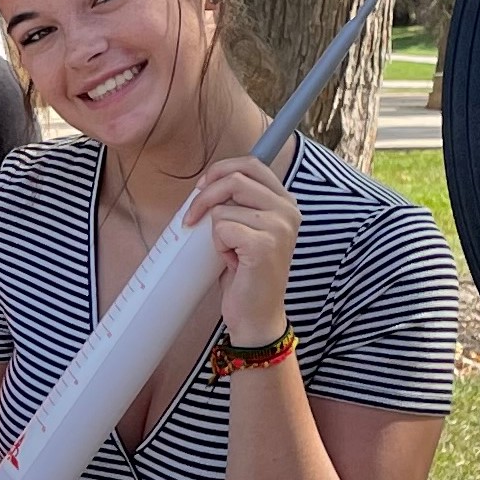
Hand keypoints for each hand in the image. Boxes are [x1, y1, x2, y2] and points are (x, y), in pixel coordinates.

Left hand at [184, 156, 301, 344]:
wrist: (256, 315)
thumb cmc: (246, 273)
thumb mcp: (246, 230)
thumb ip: (238, 204)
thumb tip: (206, 184)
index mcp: (285, 203)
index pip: (252, 165)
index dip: (221, 169)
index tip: (201, 187)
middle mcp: (288, 211)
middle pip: (235, 179)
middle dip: (204, 196)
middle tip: (191, 218)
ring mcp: (279, 226)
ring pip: (224, 208)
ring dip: (215, 231)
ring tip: (229, 252)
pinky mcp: (264, 244)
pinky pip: (222, 228)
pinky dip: (218, 246)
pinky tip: (232, 263)